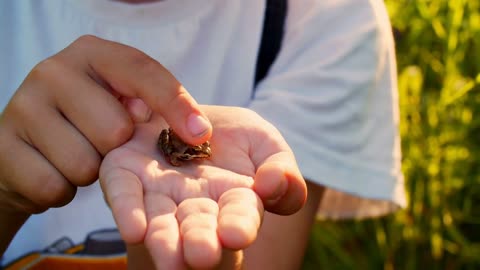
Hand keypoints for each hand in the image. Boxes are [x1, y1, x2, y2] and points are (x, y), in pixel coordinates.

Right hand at [0, 35, 210, 252]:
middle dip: (116, 150)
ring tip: (75, 154)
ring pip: (85, 164)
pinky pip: (55, 186)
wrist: (26, 150)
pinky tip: (53, 170)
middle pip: (115, 130)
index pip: (142, 72)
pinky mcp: (3, 146)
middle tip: (99, 141)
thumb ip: (152, 104)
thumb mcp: (120, 102)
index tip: (200, 133)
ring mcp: (23, 105)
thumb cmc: (87, 123)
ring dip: (89, 173)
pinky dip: (62, 190)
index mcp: (92, 54)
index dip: (176, 103)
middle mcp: (54, 70)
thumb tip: (193, 129)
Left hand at [99, 106, 306, 268]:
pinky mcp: (125, 173)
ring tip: (167, 257)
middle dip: (199, 241)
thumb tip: (271, 183)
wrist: (186, 112)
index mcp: (232, 202)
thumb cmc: (234, 137)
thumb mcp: (267, 145)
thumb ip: (282, 170)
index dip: (238, 225)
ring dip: (163, 239)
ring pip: (159, 220)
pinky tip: (133, 228)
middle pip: (196, 227)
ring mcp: (158, 192)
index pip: (238, 216)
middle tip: (201, 256)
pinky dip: (127, 208)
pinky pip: (123, 191)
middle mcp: (193, 205)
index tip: (235, 234)